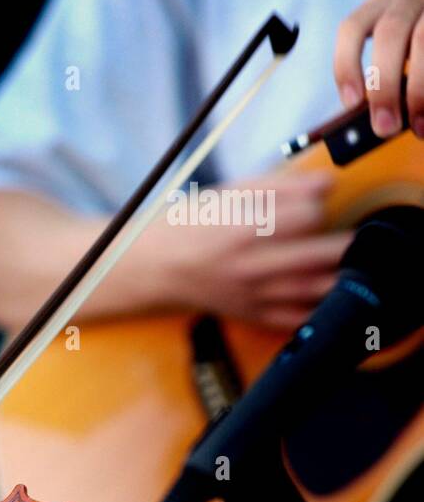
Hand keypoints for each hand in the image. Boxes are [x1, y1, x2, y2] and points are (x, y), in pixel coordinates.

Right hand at [149, 168, 348, 329]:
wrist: (152, 268)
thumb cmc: (187, 225)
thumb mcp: (227, 194)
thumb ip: (279, 186)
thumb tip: (328, 183)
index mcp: (243, 229)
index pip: (308, 215)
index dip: (318, 205)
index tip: (314, 203)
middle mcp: (251, 265)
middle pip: (323, 254)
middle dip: (346, 241)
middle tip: (349, 233)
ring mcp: (253, 295)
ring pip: (318, 289)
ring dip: (342, 274)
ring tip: (346, 261)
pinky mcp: (253, 315)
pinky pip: (299, 318)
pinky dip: (322, 308)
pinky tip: (329, 292)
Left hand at [334, 0, 423, 138]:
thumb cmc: (419, 44)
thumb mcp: (400, 50)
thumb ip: (386, 75)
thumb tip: (377, 120)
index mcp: (382, 3)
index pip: (352, 28)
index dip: (347, 66)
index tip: (351, 103)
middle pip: (389, 32)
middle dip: (384, 85)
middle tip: (385, 126)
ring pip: (423, 39)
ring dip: (419, 89)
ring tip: (420, 125)